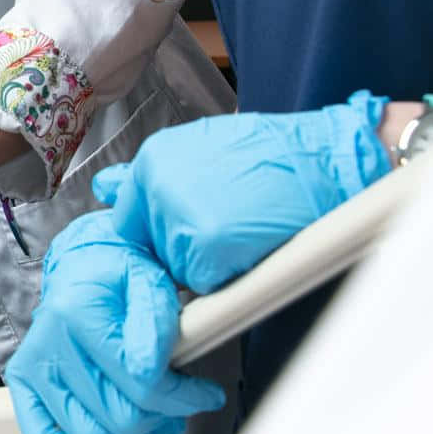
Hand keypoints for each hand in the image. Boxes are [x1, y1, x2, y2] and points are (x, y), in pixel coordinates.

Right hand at [4, 210, 223, 433]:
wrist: (85, 266)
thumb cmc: (118, 278)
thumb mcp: (149, 284)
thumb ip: (155, 324)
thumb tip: (149, 370)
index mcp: (77, 314)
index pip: (140, 382)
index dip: (184, 397)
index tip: (205, 395)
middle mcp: (49, 344)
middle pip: (119, 417)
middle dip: (164, 417)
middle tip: (181, 404)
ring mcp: (34, 368)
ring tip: (155, 420)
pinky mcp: (24, 385)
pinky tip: (111, 432)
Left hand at [95, 92, 391, 292]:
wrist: (328, 160)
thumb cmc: (273, 156)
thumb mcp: (200, 149)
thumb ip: (147, 176)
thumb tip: (103, 188)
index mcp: (151, 162)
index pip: (128, 221)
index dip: (159, 234)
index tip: (186, 231)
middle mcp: (155, 189)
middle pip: (152, 249)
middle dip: (181, 249)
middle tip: (228, 222)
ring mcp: (178, 220)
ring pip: (178, 270)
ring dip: (207, 264)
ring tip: (246, 228)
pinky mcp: (206, 249)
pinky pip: (205, 284)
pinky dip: (229, 276)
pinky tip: (254, 244)